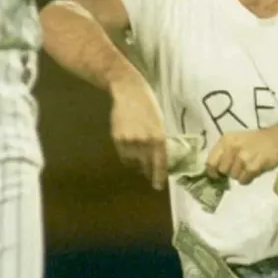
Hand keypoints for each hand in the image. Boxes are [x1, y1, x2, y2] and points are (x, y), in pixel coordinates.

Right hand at [109, 68, 167, 190]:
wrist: (128, 91)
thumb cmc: (148, 106)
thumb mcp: (159, 123)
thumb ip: (159, 141)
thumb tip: (159, 158)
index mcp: (158, 137)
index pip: (160, 163)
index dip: (158, 177)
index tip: (158, 186)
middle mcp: (144, 141)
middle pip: (146, 165)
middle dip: (147, 170)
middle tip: (148, 173)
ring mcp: (129, 140)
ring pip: (132, 162)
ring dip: (136, 163)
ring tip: (138, 157)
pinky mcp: (117, 138)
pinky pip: (123, 154)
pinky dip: (127, 156)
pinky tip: (129, 149)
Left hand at [205, 125, 277, 184]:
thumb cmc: (257, 140)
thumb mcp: (237, 140)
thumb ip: (225, 152)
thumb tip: (215, 171)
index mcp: (225, 140)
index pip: (210, 161)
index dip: (212, 171)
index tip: (216, 175)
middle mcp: (231, 148)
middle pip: (222, 171)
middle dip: (229, 171)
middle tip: (239, 166)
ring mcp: (242, 158)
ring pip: (233, 177)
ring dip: (240, 175)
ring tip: (249, 165)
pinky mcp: (252, 167)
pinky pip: (243, 181)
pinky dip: (248, 178)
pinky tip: (254, 169)